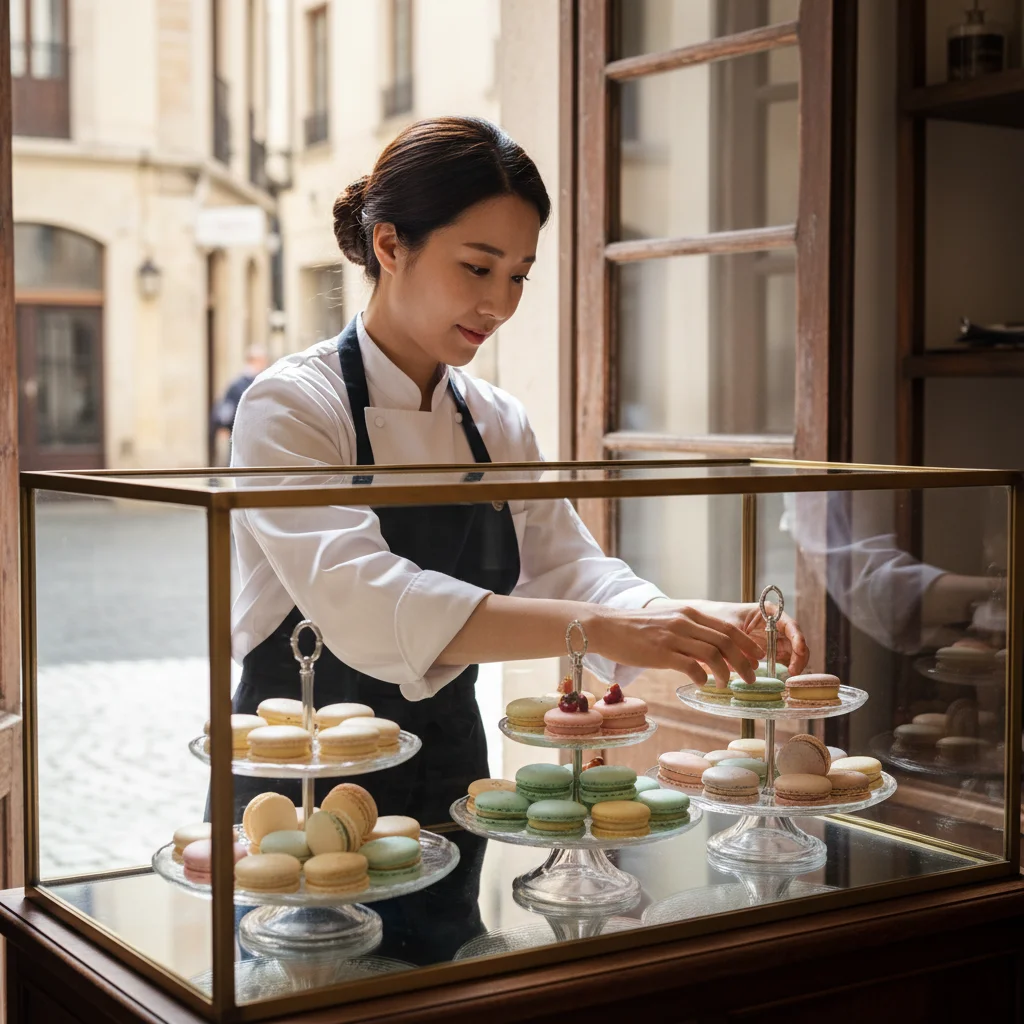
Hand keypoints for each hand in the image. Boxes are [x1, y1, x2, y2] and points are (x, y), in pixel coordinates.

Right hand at [585, 604, 762, 686]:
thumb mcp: (667, 622)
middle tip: (751, 678)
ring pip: (713, 654)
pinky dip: (702, 677)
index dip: (746, 644)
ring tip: (726, 685)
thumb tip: (709, 652)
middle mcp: (685, 622)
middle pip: (726, 641)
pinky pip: (691, 667)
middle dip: (744, 662)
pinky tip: (702, 683)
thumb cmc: (635, 629)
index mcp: (689, 614)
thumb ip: (688, 632)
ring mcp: (673, 637)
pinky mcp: (661, 653)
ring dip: (726, 673)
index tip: (757, 657)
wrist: (606, 627)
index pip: (727, 628)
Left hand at [693, 600, 809, 675]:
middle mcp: (776, 625)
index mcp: (770, 613)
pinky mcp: (770, 650)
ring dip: (793, 663)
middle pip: (796, 640)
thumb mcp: (728, 628)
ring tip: (787, 676)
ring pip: (792, 652)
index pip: (791, 625)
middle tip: (793, 671)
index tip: (799, 652)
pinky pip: (782, 660)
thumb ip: (741, 643)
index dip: (798, 639)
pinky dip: (783, 668)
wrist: (708, 621)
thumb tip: (753, 665)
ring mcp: (774, 638)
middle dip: (798, 656)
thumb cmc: (719, 617)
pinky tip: (781, 676)